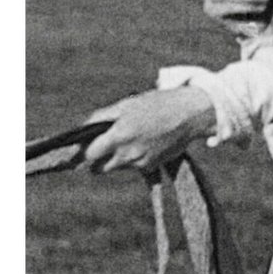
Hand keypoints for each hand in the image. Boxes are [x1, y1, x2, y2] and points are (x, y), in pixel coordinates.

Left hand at [82, 87, 217, 173]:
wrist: (190, 114)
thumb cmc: (156, 104)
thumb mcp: (127, 105)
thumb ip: (102, 117)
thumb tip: (83, 128)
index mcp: (118, 135)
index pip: (89, 155)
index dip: (83, 153)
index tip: (82, 149)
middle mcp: (128, 153)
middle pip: (98, 169)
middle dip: (96, 161)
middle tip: (100, 149)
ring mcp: (140, 162)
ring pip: (115, 168)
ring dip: (114, 160)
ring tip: (125, 142)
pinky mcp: (151, 166)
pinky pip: (132, 167)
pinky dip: (132, 159)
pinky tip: (142, 144)